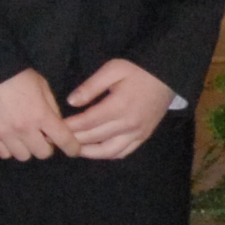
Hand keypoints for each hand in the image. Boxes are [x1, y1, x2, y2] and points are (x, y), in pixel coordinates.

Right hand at [0, 68, 69, 160]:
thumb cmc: (17, 75)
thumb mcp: (41, 85)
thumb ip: (51, 106)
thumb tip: (57, 124)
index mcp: (41, 114)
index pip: (63, 140)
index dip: (72, 148)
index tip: (73, 150)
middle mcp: (24, 128)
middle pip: (43, 153)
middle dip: (46, 146)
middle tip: (42, 137)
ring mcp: (5, 134)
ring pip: (23, 156)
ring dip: (27, 148)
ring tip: (24, 137)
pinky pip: (4, 154)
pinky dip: (9, 149)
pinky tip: (9, 138)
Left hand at [62, 58, 178, 161]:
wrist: (167, 75)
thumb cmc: (138, 70)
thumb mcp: (112, 69)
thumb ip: (91, 86)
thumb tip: (71, 102)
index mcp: (118, 106)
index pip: (87, 122)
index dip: (69, 126)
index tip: (56, 126)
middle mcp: (128, 124)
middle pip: (94, 138)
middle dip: (74, 139)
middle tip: (59, 139)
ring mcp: (137, 133)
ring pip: (108, 151)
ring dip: (89, 152)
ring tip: (74, 148)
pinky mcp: (143, 136)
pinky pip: (123, 152)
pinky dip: (107, 155)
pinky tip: (96, 151)